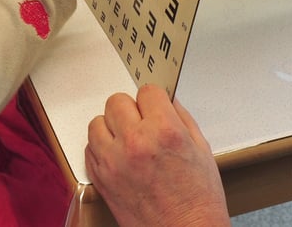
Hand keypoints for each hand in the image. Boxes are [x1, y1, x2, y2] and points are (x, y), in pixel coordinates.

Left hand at [86, 85, 229, 226]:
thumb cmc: (198, 200)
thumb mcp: (201, 149)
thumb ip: (182, 118)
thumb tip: (167, 100)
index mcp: (164, 131)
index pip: (147, 91)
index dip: (154, 100)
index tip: (156, 107)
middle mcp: (135, 142)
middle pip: (117, 101)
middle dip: (131, 109)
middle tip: (142, 123)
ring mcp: (114, 161)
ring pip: (97, 122)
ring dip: (111, 127)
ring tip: (127, 139)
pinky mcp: (101, 178)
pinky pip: (90, 148)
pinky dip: (101, 148)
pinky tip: (118, 156)